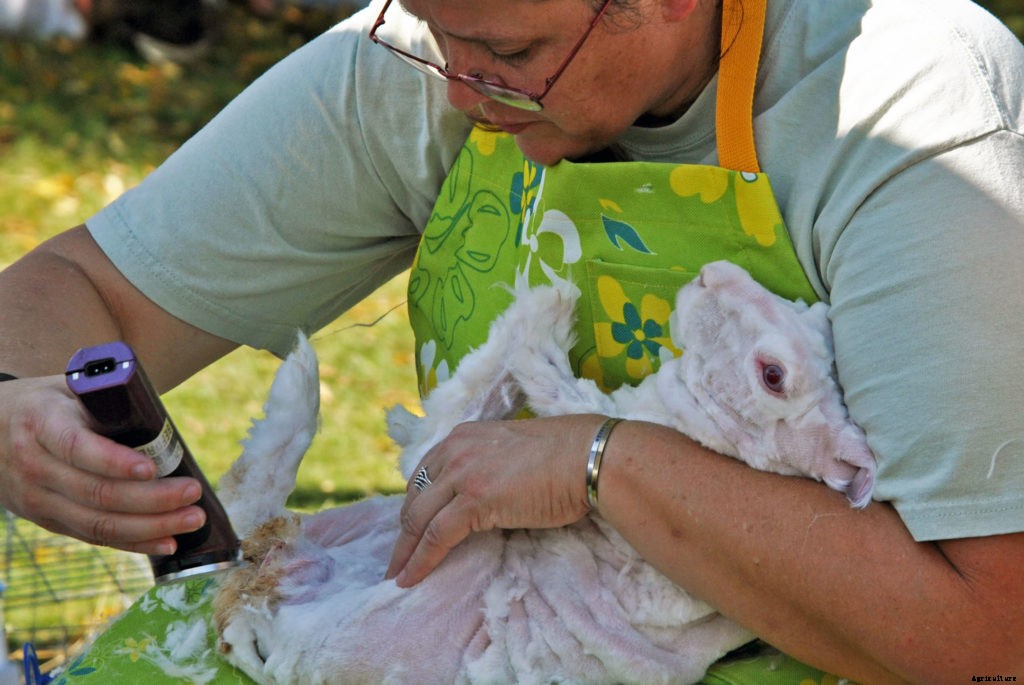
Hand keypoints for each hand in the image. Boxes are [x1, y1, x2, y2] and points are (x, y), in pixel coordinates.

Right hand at [0, 375, 205, 553]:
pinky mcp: (47, 521)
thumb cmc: (49, 404)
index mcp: (41, 423)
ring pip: (97, 523)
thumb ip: (107, 400)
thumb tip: (162, 424)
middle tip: (193, 492)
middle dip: (152, 499)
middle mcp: (34, 466)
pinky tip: (167, 542)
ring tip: (192, 519)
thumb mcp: (70, 388)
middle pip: (96, 493)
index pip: (77, 448)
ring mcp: (37, 500)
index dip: (115, 462)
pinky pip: (93, 537)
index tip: (153, 468)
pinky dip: (133, 542)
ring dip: (151, 526)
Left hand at [385, 414, 606, 586]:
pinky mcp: (474, 499)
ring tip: (397, 575)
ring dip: (404, 552)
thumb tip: (478, 501)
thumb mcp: (510, 452)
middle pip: (415, 498)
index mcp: (462, 436)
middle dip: (402, 533)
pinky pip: (436, 536)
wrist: (588, 456)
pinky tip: (411, 578)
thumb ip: (486, 467)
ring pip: (418, 519)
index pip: (424, 476)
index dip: (413, 507)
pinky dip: (420, 561)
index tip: (407, 531)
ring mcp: (463, 474)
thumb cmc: (563, 457)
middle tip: (396, 560)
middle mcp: (455, 450)